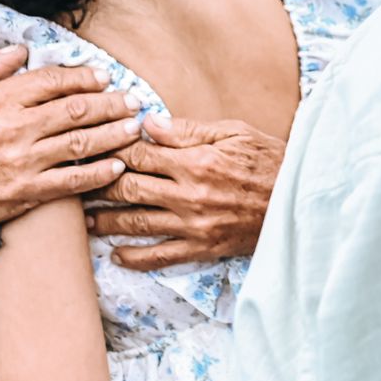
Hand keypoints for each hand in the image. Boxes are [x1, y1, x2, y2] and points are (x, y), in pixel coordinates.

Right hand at [0, 47, 139, 227]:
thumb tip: (19, 51)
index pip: (53, 81)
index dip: (83, 76)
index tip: (104, 76)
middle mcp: (16, 129)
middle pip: (76, 110)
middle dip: (111, 103)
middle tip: (132, 100)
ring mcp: (24, 162)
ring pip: (81, 143)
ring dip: (113, 134)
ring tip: (134, 127)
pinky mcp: (28, 192)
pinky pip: (73, 182)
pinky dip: (99, 174)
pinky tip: (117, 165)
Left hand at [85, 117, 283, 269]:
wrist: (300, 200)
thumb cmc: (269, 159)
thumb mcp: (234, 132)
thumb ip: (187, 130)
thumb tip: (148, 123)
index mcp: (196, 160)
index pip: (138, 154)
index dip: (112, 149)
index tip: (96, 148)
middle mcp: (189, 194)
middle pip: (127, 188)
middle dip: (99, 184)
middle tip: (79, 182)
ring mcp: (193, 224)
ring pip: (135, 223)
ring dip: (104, 221)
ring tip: (85, 218)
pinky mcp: (202, 248)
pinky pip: (158, 256)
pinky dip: (133, 257)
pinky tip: (115, 254)